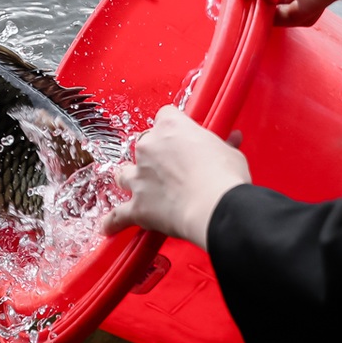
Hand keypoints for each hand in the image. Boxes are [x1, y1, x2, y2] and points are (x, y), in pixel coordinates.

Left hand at [100, 106, 248, 249]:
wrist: (215, 206)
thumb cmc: (224, 177)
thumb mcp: (230, 153)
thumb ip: (224, 145)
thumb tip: (232, 139)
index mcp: (171, 127)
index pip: (164, 116)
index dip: (173, 128)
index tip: (181, 137)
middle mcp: (149, 147)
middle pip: (142, 144)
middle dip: (153, 155)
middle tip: (170, 167)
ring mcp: (139, 177)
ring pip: (124, 174)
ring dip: (130, 179)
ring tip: (136, 186)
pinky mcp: (138, 205)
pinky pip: (119, 215)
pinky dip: (113, 222)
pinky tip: (108, 226)